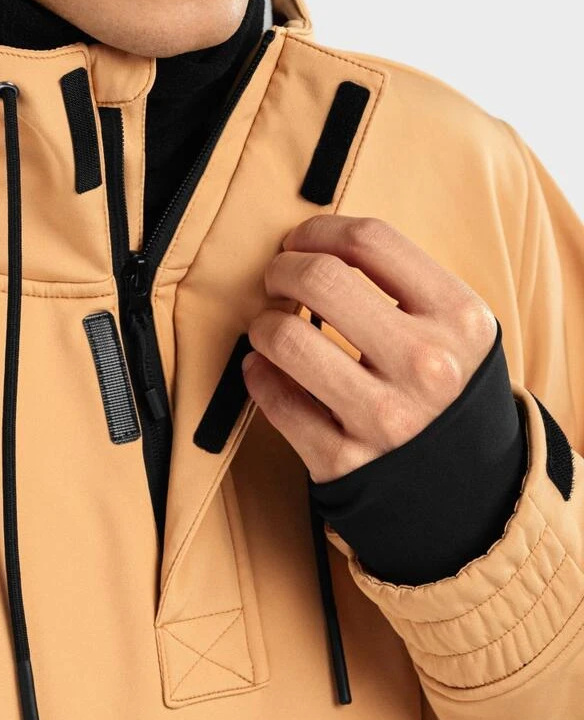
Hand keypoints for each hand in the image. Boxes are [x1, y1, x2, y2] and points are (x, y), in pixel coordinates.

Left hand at [242, 215, 497, 482]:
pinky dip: (256, 375)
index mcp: (460, 319)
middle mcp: (426, 366)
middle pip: (320, 279)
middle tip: (276, 281)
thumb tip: (314, 248)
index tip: (299, 241)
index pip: (369, 241)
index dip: (317, 231)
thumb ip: (403, 286)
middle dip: (280, 270)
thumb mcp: (456, 332)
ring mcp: (384, 417)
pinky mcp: (343, 460)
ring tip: (269, 329)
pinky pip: (272, 399)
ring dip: (262, 324)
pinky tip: (262, 369)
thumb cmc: (445, 393)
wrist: (463, 488)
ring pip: (285, 338)